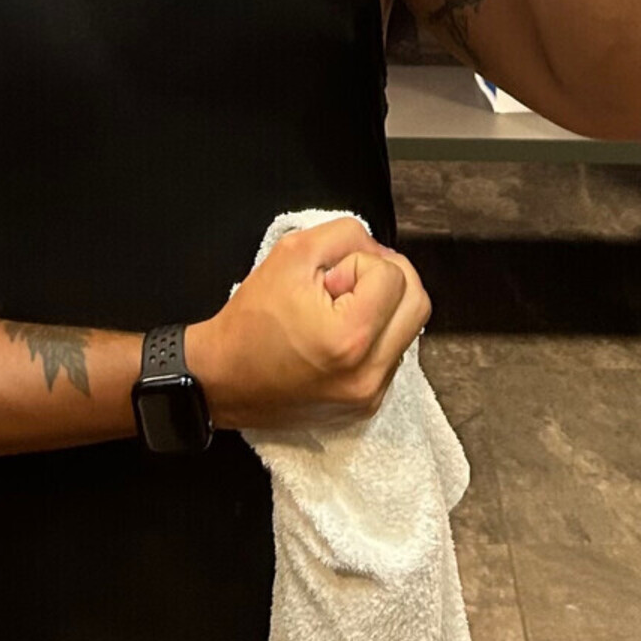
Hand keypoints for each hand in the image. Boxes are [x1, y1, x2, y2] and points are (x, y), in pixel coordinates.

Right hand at [186, 217, 430, 432]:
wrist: (222, 379)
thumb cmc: (250, 320)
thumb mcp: (291, 253)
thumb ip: (344, 234)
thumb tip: (375, 246)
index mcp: (350, 338)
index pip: (393, 275)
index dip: (358, 265)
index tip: (325, 281)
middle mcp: (368, 374)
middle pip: (418, 302)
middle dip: (386, 280)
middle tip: (344, 284)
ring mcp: (370, 395)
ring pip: (410, 329)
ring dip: (383, 308)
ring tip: (339, 310)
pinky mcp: (367, 406)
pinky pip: (393, 354)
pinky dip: (375, 335)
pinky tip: (338, 334)